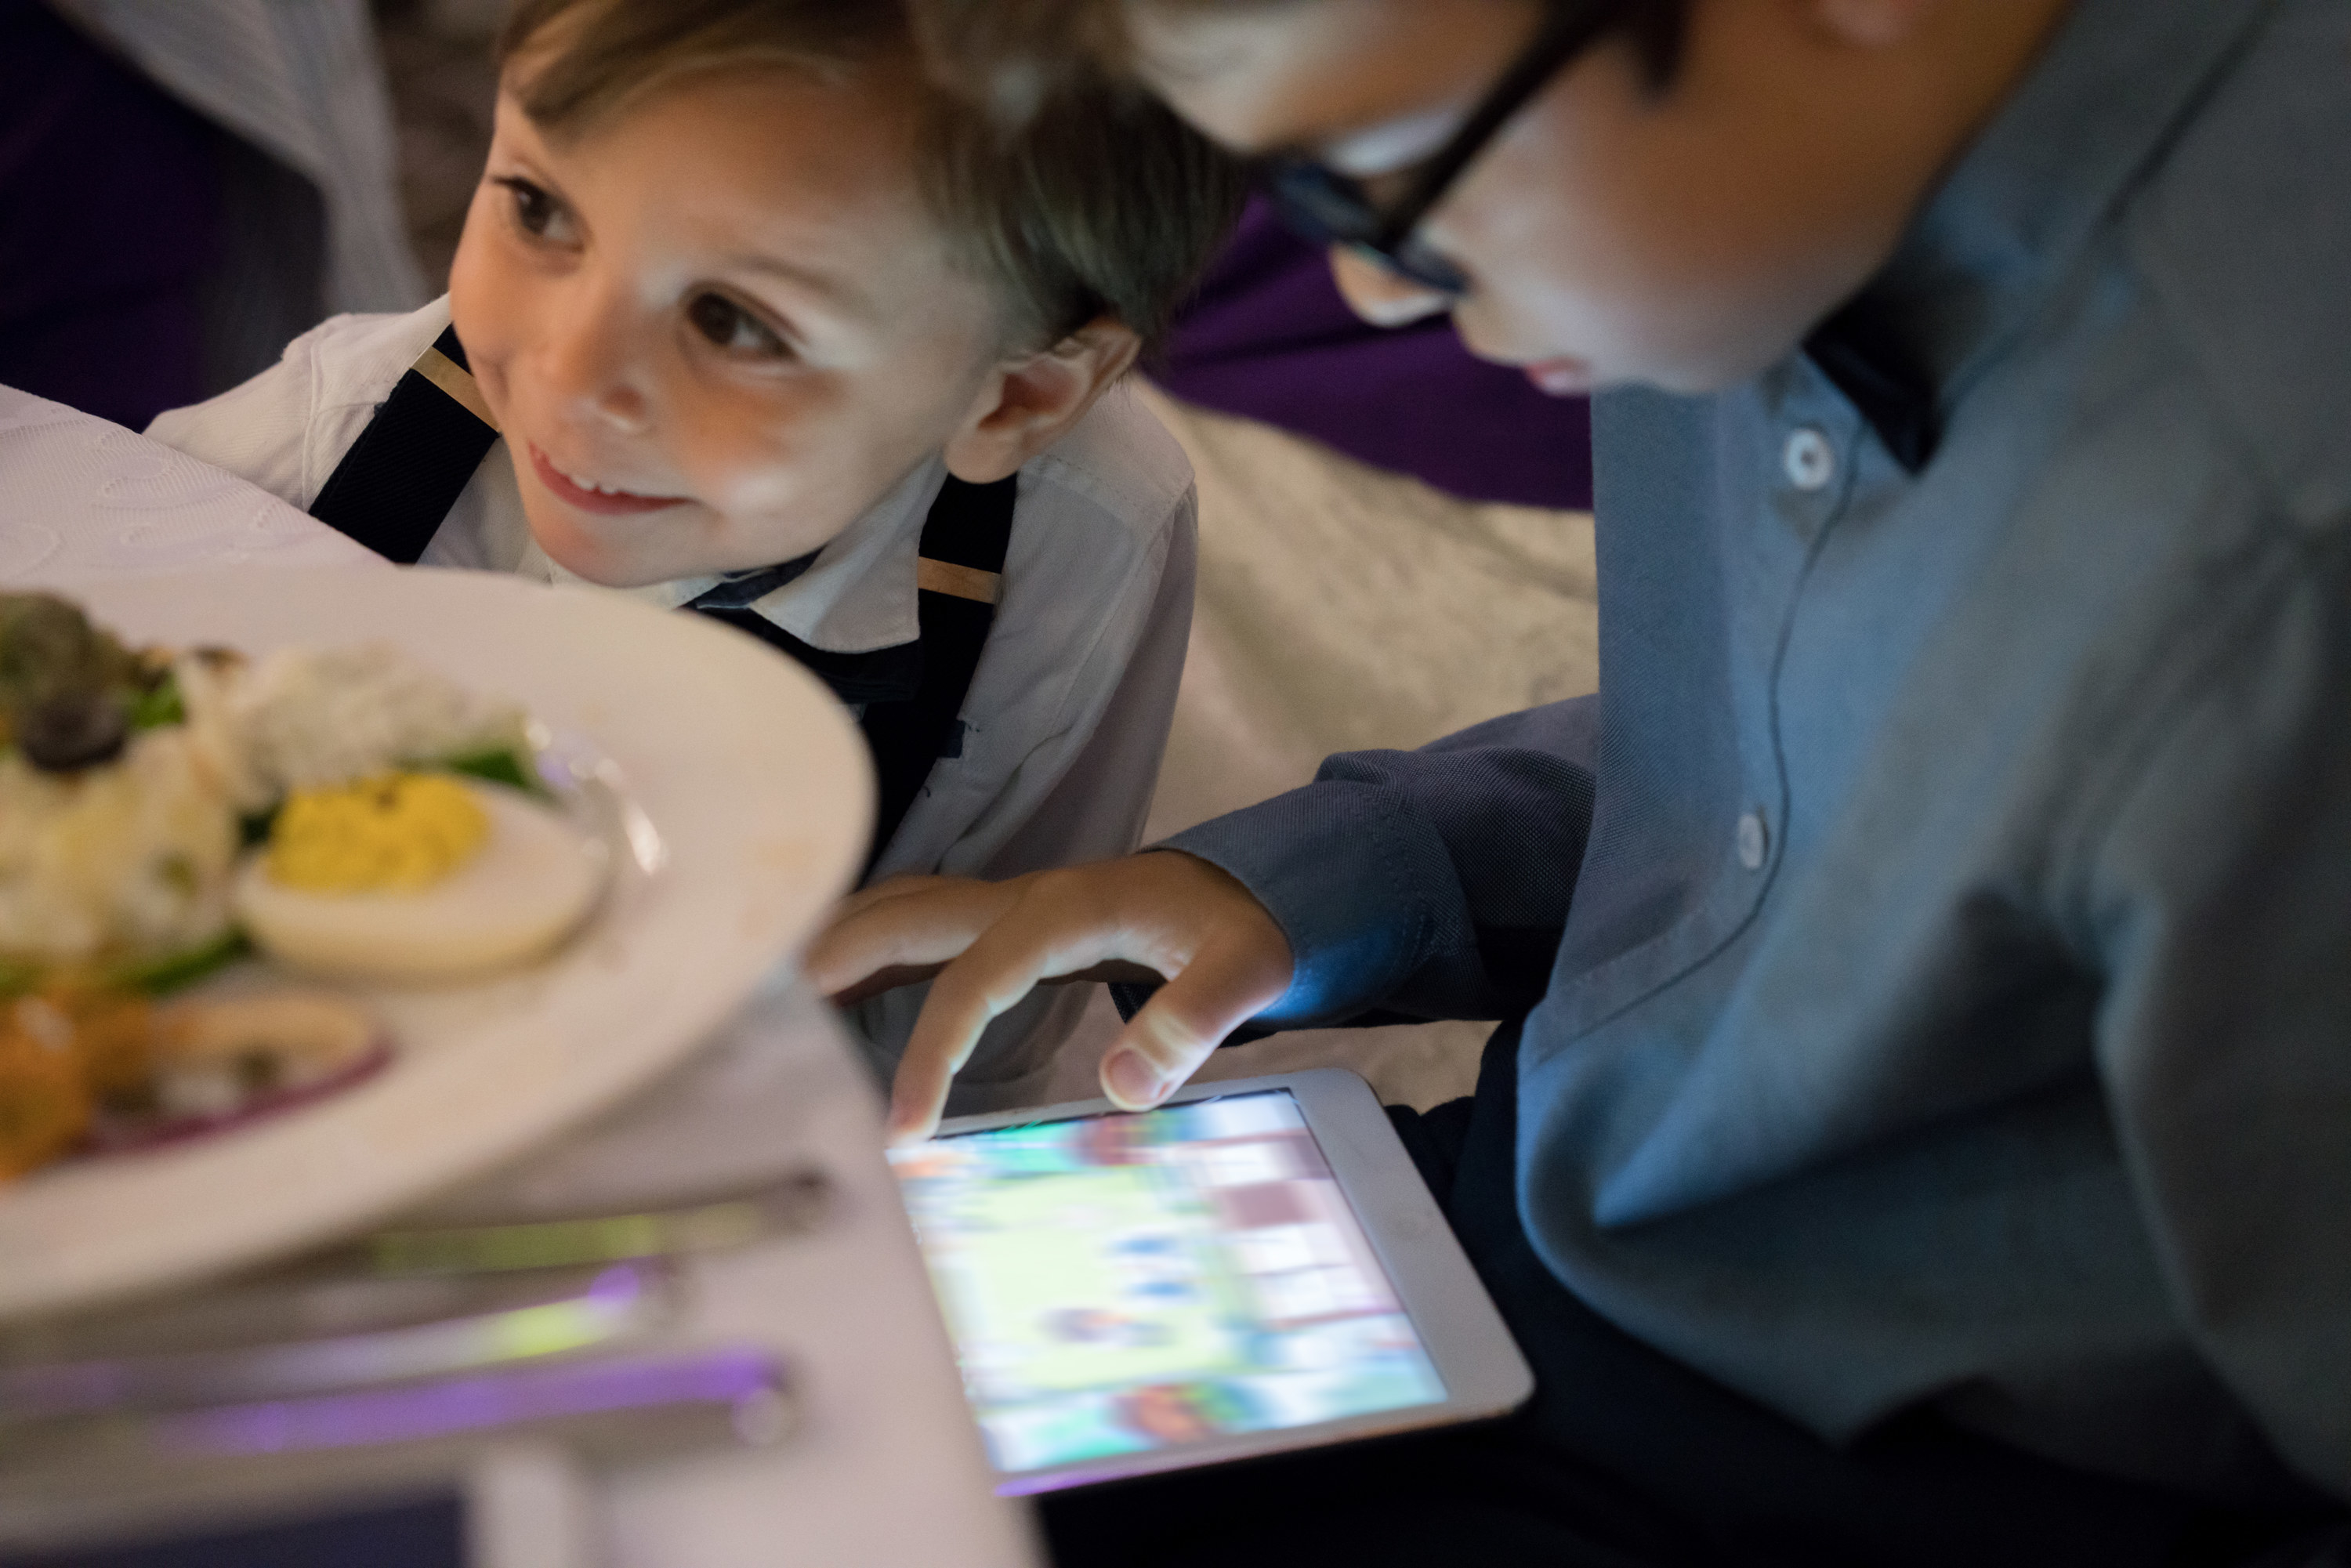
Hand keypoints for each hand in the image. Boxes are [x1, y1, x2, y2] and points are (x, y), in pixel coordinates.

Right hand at [805, 853, 1294, 1143]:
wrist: (1235, 889)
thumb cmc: (1236, 930)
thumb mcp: (1248, 970)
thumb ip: (1196, 1020)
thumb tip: (1125, 1087)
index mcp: (1063, 912)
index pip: (975, 980)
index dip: (932, 1051)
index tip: (901, 1129)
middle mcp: (1016, 899)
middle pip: (903, 918)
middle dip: (833, 962)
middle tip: (763, 1024)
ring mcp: (999, 905)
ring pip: (895, 912)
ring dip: (832, 946)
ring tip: (762, 1006)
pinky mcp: (994, 923)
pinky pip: (910, 929)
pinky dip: (856, 952)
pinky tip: (815, 997)